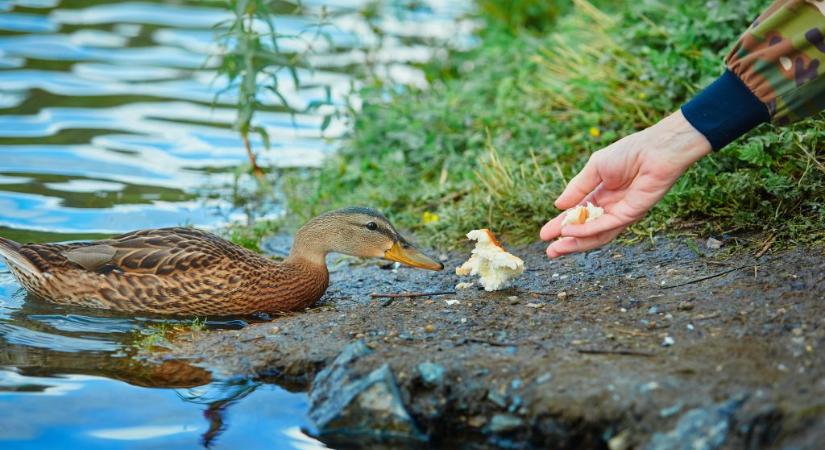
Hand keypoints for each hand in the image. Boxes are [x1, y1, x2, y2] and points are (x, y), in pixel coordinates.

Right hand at [539, 110, 711, 257]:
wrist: (655, 150)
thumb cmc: (629, 153)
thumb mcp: (595, 168)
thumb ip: (578, 187)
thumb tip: (559, 205)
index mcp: (600, 195)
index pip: (577, 215)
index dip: (561, 225)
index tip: (544, 235)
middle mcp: (610, 208)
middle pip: (586, 231)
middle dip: (567, 242)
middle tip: (550, 251)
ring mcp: (620, 213)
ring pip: (596, 235)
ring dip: (576, 243)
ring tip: (557, 249)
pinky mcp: (630, 215)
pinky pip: (606, 226)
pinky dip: (587, 231)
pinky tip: (570, 232)